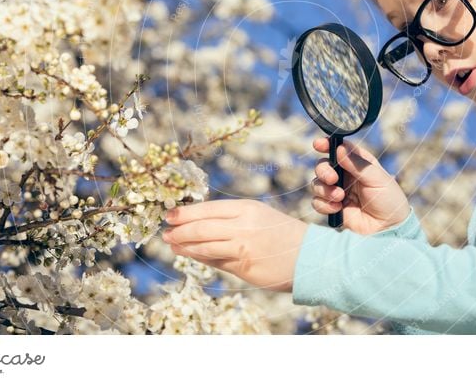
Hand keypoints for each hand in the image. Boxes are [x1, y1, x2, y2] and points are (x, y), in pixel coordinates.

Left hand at [161, 199, 307, 291]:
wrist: (310, 256)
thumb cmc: (283, 234)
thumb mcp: (259, 216)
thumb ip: (232, 219)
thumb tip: (200, 221)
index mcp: (246, 208)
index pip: (208, 209)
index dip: (185, 213)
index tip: (170, 215)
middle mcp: (242, 226)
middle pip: (201, 228)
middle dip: (179, 230)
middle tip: (165, 231)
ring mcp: (242, 248)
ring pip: (204, 246)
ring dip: (184, 246)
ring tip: (172, 244)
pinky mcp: (243, 268)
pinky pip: (215, 262)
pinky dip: (199, 257)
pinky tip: (190, 255)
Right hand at [311, 137, 409, 235]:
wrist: (388, 229)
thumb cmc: (389, 200)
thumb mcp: (378, 178)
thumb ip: (358, 164)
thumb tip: (339, 148)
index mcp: (358, 163)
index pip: (339, 148)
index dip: (327, 144)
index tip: (318, 144)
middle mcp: (345, 175)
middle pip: (323, 165)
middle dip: (323, 170)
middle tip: (332, 178)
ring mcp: (337, 191)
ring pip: (317, 183)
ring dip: (324, 189)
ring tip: (340, 197)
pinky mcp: (332, 208)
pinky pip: (317, 202)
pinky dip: (324, 204)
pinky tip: (337, 208)